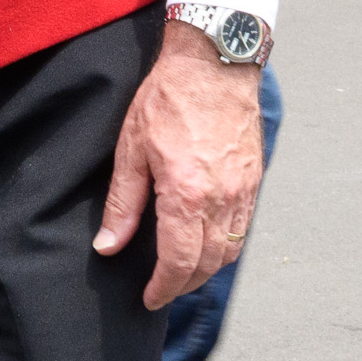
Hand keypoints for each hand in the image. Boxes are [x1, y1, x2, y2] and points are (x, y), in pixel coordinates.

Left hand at [94, 21, 264, 309]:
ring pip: (229, 252)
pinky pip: (242, 229)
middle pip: (208, 265)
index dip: (163, 288)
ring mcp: (243, 191)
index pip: (178, 262)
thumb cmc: (168, 98)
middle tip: (161, 290)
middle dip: (183, 285)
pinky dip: (225, 247)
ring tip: (181, 273)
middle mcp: (221, 199)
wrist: (214, 62)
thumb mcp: (131, 148)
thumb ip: (123, 203)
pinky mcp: (254, 180)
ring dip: (206, 271)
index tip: (149, 298)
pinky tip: (206, 244)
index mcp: (187, 194)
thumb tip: (108, 246)